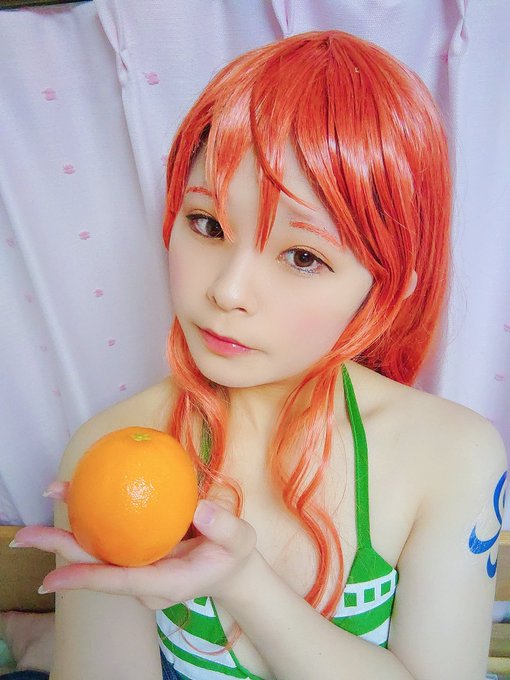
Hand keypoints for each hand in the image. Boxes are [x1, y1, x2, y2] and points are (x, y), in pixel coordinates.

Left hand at [13, 482, 257, 610]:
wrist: (231, 567)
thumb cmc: (235, 555)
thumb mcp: (241, 541)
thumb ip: (224, 527)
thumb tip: (198, 508)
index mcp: (165, 585)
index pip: (121, 582)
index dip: (85, 579)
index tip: (52, 577)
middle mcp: (143, 580)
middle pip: (97, 565)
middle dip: (60, 551)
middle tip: (26, 535)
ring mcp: (139, 567)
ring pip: (99, 549)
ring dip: (70, 527)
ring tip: (51, 496)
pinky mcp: (139, 552)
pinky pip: (111, 536)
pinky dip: (93, 514)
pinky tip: (83, 488)